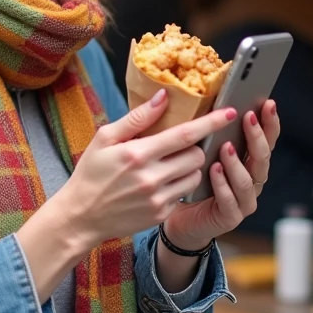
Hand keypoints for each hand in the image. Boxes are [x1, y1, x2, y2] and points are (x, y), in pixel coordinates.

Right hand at [55, 90, 239, 247]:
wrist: (81, 216)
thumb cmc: (91, 172)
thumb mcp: (105, 138)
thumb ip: (137, 118)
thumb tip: (163, 96)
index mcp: (138, 154)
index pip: (185, 135)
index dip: (211, 122)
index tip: (230, 111)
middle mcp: (151, 178)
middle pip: (196, 156)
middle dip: (193, 147)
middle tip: (176, 146)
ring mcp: (158, 199)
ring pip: (195, 176)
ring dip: (189, 167)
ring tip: (168, 165)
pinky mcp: (160, 214)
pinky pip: (183, 194)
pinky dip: (178, 185)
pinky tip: (159, 183)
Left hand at [161, 100, 280, 249]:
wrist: (181, 220)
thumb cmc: (193, 181)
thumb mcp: (203, 153)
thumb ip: (213, 134)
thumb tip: (214, 104)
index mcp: (250, 163)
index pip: (267, 141)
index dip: (270, 123)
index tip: (268, 103)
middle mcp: (253, 181)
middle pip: (262, 158)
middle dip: (257, 137)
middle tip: (248, 117)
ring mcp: (244, 201)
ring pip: (247, 180)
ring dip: (237, 162)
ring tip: (226, 146)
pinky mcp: (230, 217)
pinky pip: (229, 201)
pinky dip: (222, 185)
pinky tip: (214, 170)